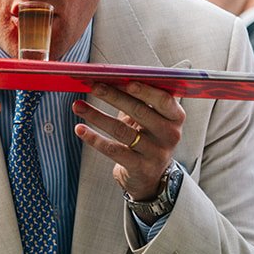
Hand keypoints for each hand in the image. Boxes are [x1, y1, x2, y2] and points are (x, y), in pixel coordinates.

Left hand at [75, 81, 184, 204]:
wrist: (151, 176)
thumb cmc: (147, 137)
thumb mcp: (150, 118)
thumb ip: (138, 99)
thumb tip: (110, 78)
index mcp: (175, 117)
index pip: (163, 100)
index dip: (145, 90)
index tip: (125, 80)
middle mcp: (170, 134)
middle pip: (139, 111)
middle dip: (113, 96)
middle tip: (94, 86)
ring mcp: (156, 152)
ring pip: (122, 130)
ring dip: (96, 115)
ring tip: (78, 106)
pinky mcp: (140, 167)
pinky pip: (113, 150)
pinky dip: (94, 138)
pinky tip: (80, 129)